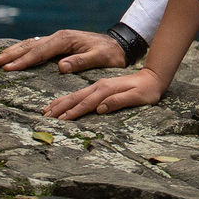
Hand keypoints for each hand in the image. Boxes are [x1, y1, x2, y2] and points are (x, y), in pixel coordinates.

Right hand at [0, 30, 126, 73]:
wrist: (118, 44)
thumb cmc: (110, 53)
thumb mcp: (100, 58)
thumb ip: (81, 61)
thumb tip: (61, 66)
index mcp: (66, 40)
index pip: (40, 52)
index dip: (24, 61)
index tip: (8, 68)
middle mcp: (59, 37)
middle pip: (30, 45)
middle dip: (11, 54)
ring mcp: (57, 39)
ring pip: (30, 44)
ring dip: (13, 51)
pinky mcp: (58, 44)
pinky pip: (36, 46)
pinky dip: (22, 50)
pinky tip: (13, 55)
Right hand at [45, 67, 163, 120]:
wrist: (153, 77)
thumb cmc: (147, 91)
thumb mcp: (138, 97)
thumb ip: (119, 101)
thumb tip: (101, 108)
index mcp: (107, 89)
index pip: (87, 103)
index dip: (73, 112)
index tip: (60, 121)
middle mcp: (100, 86)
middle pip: (76, 98)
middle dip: (60, 108)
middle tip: (45, 118)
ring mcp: (98, 85)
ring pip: (75, 95)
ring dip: (60, 103)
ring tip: (46, 111)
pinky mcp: (99, 87)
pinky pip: (80, 94)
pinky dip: (67, 99)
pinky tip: (61, 103)